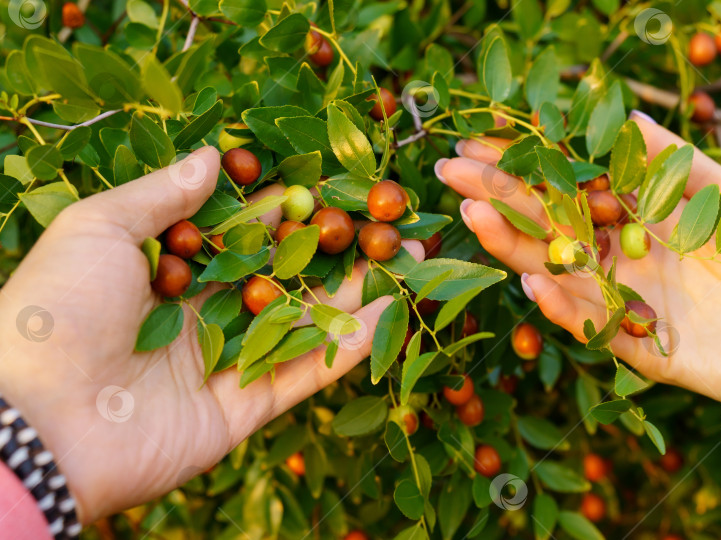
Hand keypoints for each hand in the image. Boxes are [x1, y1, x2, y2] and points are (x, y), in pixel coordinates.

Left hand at [0, 146, 424, 522]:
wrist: (31, 420)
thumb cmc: (55, 311)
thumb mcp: (98, 229)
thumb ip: (161, 195)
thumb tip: (214, 156)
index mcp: (165, 273)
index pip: (239, 234)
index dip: (286, 210)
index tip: (331, 183)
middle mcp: (200, 317)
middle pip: (281, 279)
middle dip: (334, 252)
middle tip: (386, 224)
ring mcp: (223, 365)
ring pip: (302, 325)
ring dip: (356, 296)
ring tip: (407, 263)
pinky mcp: (240, 410)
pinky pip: (302, 375)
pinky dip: (345, 348)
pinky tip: (388, 313)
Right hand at [434, 114, 720, 438]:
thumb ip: (674, 161)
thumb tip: (625, 116)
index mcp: (638, 218)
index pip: (569, 187)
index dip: (528, 164)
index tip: (483, 140)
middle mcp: (621, 257)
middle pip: (549, 225)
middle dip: (500, 196)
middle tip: (450, 170)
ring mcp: (624, 301)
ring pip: (557, 272)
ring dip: (513, 245)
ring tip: (472, 213)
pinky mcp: (637, 346)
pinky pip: (590, 325)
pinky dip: (560, 305)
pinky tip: (530, 278)